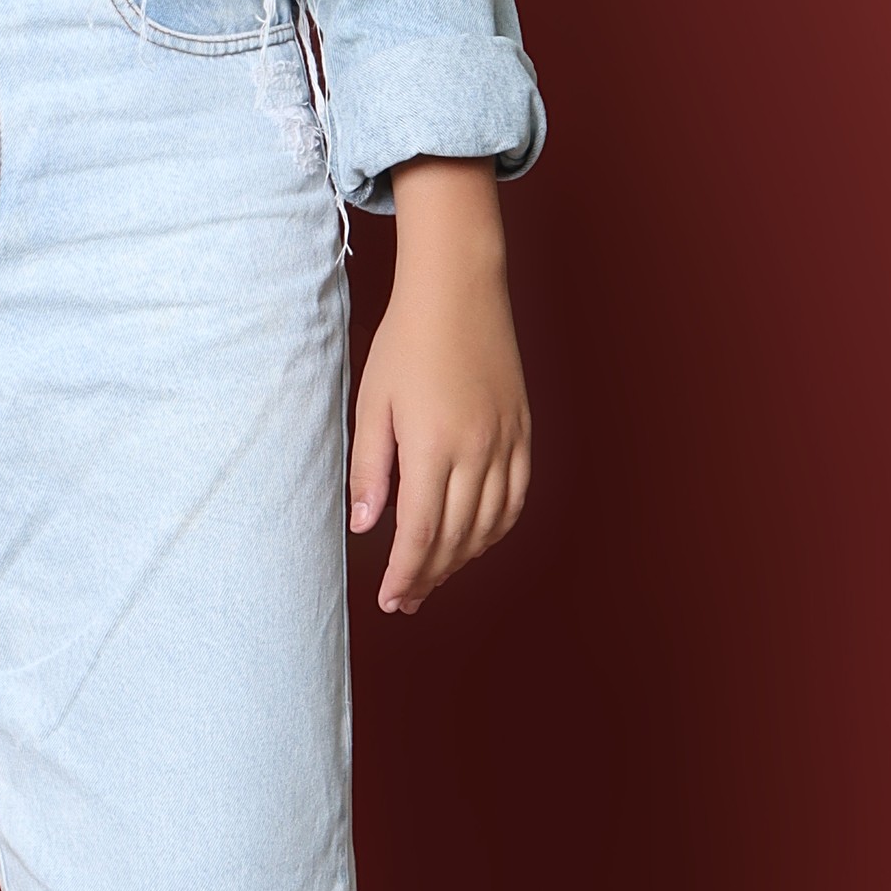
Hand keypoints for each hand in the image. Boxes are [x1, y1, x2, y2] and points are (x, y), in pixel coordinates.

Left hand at [349, 157, 531, 614]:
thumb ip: (370, 468)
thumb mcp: (372, 403)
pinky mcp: (523, 432)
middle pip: (458, 537)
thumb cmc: (406, 342)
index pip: (422, 533)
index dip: (406, 574)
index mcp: (434, 445)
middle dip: (430, 575)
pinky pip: (516, 497)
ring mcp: (507, 442)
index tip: (390, 598)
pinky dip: (496, 528)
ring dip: (464, 558)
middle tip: (406, 599)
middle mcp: (478, 450)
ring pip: (492, 524)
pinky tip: (475, 539)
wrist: (460, 291)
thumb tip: (367, 526)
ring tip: (434, 576)